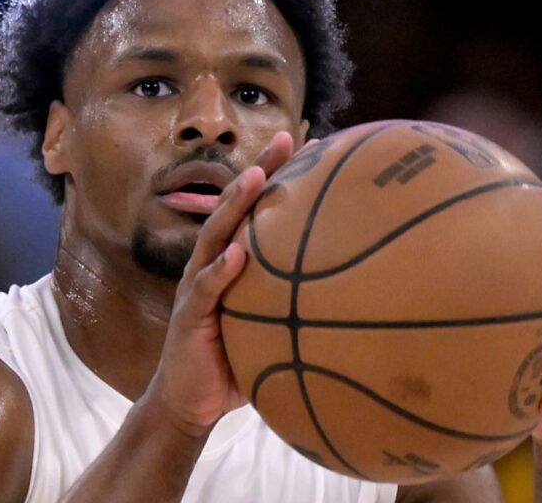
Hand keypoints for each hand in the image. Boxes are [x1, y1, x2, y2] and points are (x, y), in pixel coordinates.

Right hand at [146, 132, 298, 437]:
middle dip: (259, 169)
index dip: (280, 175)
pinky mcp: (189, 314)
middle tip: (285, 138)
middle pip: (234, 206)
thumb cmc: (234, 360)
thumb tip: (352, 289)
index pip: (256, 208)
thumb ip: (294, 300)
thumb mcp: (269, 323)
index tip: (314, 145)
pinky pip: (206, 289)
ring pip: (215, 235)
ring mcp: (197, 285)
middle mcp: (212, 262)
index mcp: (232, 259)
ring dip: (235, 205)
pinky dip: (220, 271)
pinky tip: (237, 255)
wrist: (190, 402)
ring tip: (257, 178)